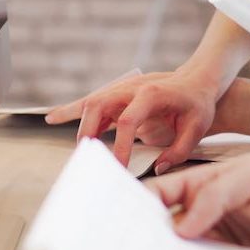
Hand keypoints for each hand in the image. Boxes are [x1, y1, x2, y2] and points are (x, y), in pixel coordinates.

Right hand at [45, 69, 218, 169]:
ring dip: (80, 126)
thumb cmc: (197, 104)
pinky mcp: (117, 95)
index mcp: (151, 94)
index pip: (128, 120)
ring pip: (91, 103)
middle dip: (90, 133)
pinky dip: (71, 110)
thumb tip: (158, 169)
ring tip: (77, 152)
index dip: (120, 145)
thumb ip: (179, 150)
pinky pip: (90, 103)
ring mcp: (122, 89)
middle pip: (100, 106)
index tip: (118, 166)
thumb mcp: (197, 127)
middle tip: (90, 160)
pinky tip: (52, 117)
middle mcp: (131, 88)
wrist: (196, 80)